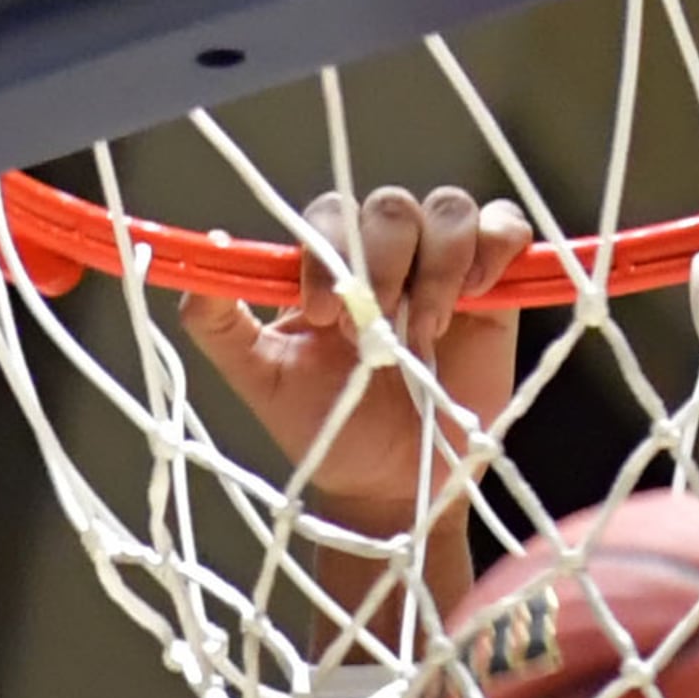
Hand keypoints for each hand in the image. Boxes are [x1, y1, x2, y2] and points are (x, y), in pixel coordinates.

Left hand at [177, 182, 530, 550]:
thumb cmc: (330, 432)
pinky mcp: (494, 287)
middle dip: (383, 265)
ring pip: (448, 210)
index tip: (322, 317)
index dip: (329, 252)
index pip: (331, 215)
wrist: (392, 490)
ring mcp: (442, 266)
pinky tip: (477, 291)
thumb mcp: (262, 382)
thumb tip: (193, 272)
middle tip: (376, 332)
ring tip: (425, 331)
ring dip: (437, 266)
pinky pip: (504, 228)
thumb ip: (220, 327)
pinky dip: (496, 245)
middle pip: (391, 207)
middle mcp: (387, 254)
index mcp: (331, 263)